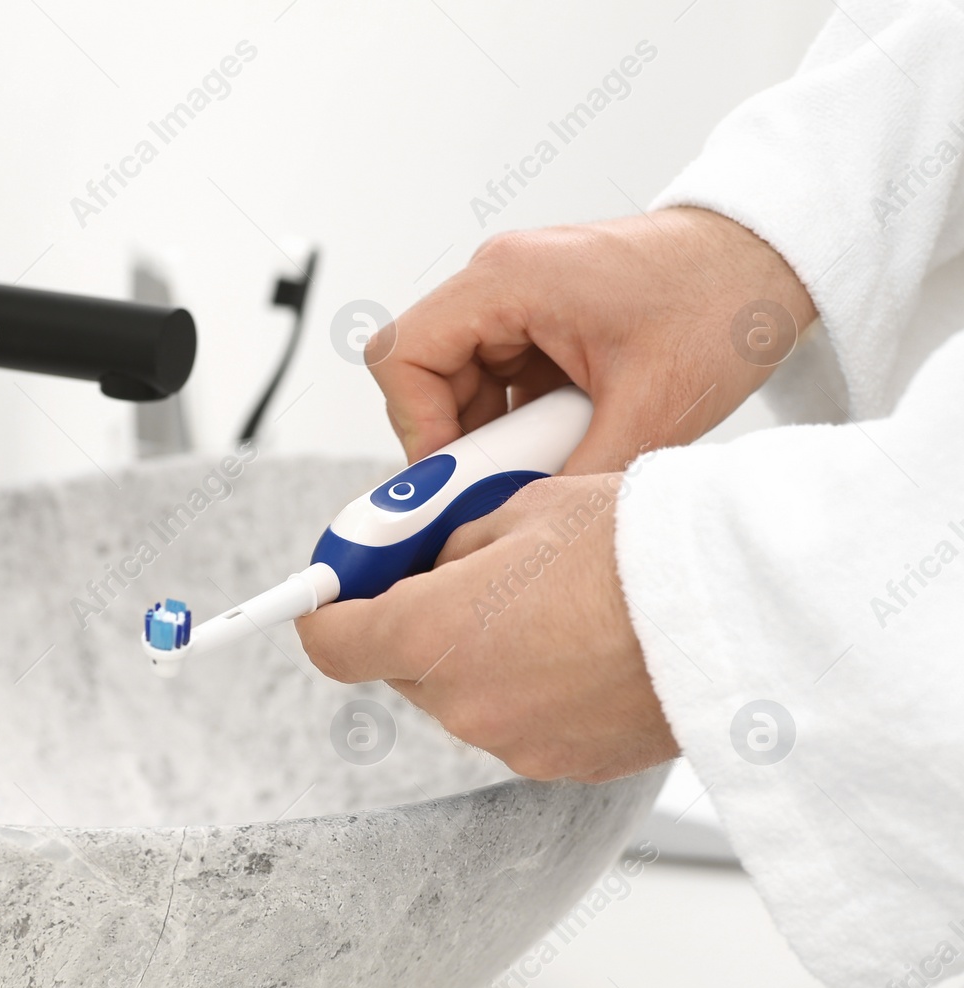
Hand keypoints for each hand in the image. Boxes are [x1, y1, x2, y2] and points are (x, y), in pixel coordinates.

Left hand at [295, 474, 675, 782]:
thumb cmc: (639, 549)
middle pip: (403, 669)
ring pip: (468, 696)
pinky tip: (586, 645)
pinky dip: (538, 688)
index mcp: (433, 635)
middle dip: (421, 623)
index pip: (335, 645)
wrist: (741, 611)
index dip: (327, 615)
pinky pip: (525, 721)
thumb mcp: (522, 510)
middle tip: (459, 576)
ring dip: (485, 656)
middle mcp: (464, 704)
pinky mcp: (570, 764)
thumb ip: (456, 545)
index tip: (331, 596)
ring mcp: (518, 744)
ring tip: (552, 604)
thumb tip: (435, 561)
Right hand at [370, 207, 816, 471]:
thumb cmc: (725, 303)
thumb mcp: (649, 412)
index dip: (415, 427)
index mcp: (510, 280)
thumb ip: (572, 479)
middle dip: (458, 439)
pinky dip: (521, 421)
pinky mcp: (540, 319)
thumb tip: (518, 534)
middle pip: (425, 374)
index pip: (403, 356)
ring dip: (493, 433)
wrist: (776, 260)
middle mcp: (501, 280)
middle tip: (503, 484)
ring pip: (458, 384)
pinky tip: (570, 438)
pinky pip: (498, 381)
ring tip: (553, 458)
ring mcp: (518, 299)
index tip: (456, 477)